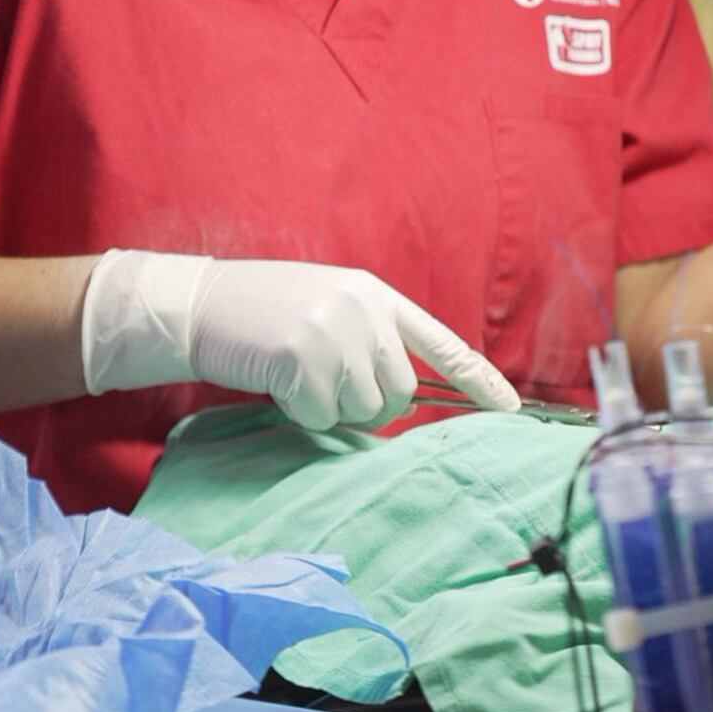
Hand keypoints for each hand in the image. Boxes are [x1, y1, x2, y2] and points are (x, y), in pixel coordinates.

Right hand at [82, 251, 519, 430]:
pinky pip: (320, 416)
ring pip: (363, 409)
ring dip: (329, 407)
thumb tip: (402, 397)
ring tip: (295, 372)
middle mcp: (362, 309)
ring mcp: (333, 332)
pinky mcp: (302, 357)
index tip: (512, 409)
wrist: (200, 304)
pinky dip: (298, 411)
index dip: (479, 379)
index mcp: (375, 295)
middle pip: (399, 392)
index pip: (441, 343)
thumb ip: (371, 340)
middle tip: (322, 380)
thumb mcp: (329, 309)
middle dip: (367, 403)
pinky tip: (275, 380)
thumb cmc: (265, 315)